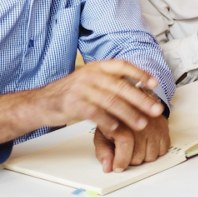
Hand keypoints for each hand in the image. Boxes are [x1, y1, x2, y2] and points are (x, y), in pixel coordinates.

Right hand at [0, 60, 166, 151]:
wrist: (41, 103)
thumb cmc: (69, 94)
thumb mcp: (89, 81)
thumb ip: (109, 83)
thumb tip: (138, 89)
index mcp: (96, 67)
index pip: (122, 66)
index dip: (140, 74)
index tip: (154, 84)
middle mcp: (89, 75)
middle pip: (121, 86)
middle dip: (141, 99)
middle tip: (155, 109)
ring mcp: (81, 88)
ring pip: (111, 101)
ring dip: (129, 114)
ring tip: (141, 124)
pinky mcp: (73, 104)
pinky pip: (95, 113)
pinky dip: (108, 122)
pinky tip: (117, 130)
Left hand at [94, 114, 169, 172]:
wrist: (134, 102)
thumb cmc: (117, 119)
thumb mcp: (103, 133)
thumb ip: (103, 151)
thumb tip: (108, 168)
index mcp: (122, 123)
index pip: (125, 147)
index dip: (120, 161)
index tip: (117, 166)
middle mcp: (139, 124)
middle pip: (138, 157)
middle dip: (131, 159)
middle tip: (127, 152)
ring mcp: (153, 126)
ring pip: (151, 156)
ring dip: (144, 156)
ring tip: (137, 147)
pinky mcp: (164, 128)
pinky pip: (163, 150)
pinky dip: (156, 151)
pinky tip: (148, 144)